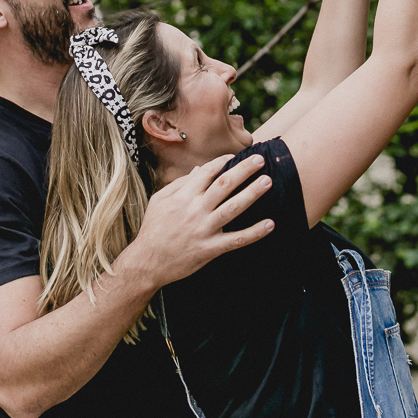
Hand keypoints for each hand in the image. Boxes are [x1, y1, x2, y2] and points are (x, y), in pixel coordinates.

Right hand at [129, 154, 273, 287]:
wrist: (147, 262)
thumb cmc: (153, 228)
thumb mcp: (159, 200)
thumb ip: (180, 184)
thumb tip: (198, 170)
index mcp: (183, 196)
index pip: (207, 172)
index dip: (223, 161)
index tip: (236, 155)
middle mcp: (196, 209)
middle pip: (224, 184)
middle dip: (244, 170)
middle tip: (261, 159)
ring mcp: (204, 229)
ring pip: (233, 207)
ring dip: (252, 193)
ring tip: (267, 181)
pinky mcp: (210, 248)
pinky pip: (236, 239)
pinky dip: (254, 232)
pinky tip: (270, 224)